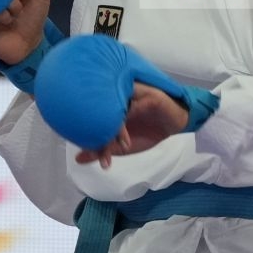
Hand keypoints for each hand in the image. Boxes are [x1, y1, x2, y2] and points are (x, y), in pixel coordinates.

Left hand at [73, 83, 189, 169]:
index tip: (93, 154)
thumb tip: (77, 158)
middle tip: (104, 155)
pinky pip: (134, 106)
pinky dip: (128, 122)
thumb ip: (101, 149)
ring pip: (116, 108)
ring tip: (120, 146)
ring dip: (115, 129)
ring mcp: (131, 94)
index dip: (91, 138)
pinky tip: (127, 139)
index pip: (94, 118)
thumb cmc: (148, 131)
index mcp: (109, 106)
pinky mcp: (147, 94)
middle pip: (103, 111)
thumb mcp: (122, 146)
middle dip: (102, 135)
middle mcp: (117, 96)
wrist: (175, 125)